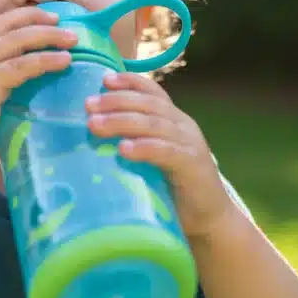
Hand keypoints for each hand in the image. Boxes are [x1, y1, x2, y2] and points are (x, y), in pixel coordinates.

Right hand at [0, 6, 77, 168]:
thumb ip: (5, 85)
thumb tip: (40, 88)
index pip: (1, 24)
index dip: (26, 16)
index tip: (51, 17)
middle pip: (11, 25)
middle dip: (41, 20)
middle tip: (68, 25)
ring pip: (17, 40)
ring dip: (48, 36)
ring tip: (72, 40)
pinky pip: (20, 67)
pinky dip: (44, 61)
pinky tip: (64, 61)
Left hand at [85, 72, 235, 240]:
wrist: (209, 218)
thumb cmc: (173, 187)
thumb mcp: (154, 158)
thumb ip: (135, 142)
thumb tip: (92, 133)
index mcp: (174, 120)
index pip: (153, 92)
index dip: (130, 82)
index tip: (103, 80)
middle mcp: (183, 126)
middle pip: (148, 104)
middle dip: (116, 101)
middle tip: (88, 105)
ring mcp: (190, 144)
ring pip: (153, 124)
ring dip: (121, 121)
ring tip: (94, 125)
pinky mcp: (192, 166)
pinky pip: (166, 152)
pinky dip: (144, 148)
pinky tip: (124, 149)